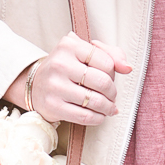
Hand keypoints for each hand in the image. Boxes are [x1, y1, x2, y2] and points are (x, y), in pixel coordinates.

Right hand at [6, 33, 130, 123]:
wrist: (36, 84)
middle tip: (111, 96)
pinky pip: (86, 116)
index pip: (106, 62)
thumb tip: (127, 68)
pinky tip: (99, 116)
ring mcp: (55, 86)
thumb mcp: (84, 52)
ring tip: (109, 108)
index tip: (109, 78)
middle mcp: (60, 63)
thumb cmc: (67, 68)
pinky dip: (98, 118)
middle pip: (103, 82)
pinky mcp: (53, 106)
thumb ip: (110, 54)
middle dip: (113, 92)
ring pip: (96, 101)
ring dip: (108, 108)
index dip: (113, 73)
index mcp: (69, 45)